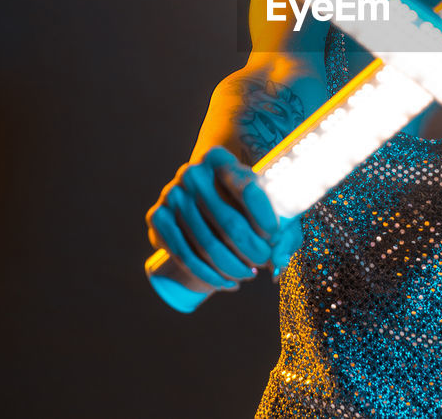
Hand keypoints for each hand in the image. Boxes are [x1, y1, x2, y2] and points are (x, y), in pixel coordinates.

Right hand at [146, 147, 287, 290]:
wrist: (207, 188)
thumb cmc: (245, 197)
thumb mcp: (267, 201)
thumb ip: (284, 231)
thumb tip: (278, 266)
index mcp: (219, 158)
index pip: (246, 188)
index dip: (264, 217)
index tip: (276, 236)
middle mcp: (192, 173)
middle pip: (229, 222)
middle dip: (252, 250)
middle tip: (265, 262)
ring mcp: (171, 195)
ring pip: (207, 245)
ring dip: (233, 267)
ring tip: (251, 274)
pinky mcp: (157, 218)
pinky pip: (184, 255)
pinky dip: (208, 275)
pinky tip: (227, 283)